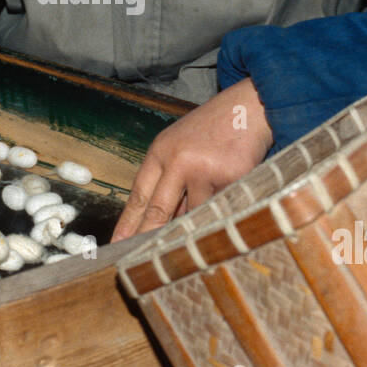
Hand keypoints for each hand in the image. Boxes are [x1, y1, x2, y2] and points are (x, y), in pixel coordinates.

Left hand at [111, 78, 271, 241]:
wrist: (248, 107)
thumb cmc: (212, 129)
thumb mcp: (180, 146)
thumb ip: (169, 179)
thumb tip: (159, 224)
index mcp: (161, 151)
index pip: (139, 194)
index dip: (128, 223)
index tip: (118, 244)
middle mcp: (179, 160)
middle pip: (159, 210)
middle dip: (148, 237)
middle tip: (137, 259)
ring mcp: (206, 170)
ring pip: (195, 214)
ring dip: (196, 219)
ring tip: (204, 209)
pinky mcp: (232, 179)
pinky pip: (222, 207)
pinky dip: (222, 207)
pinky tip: (229, 193)